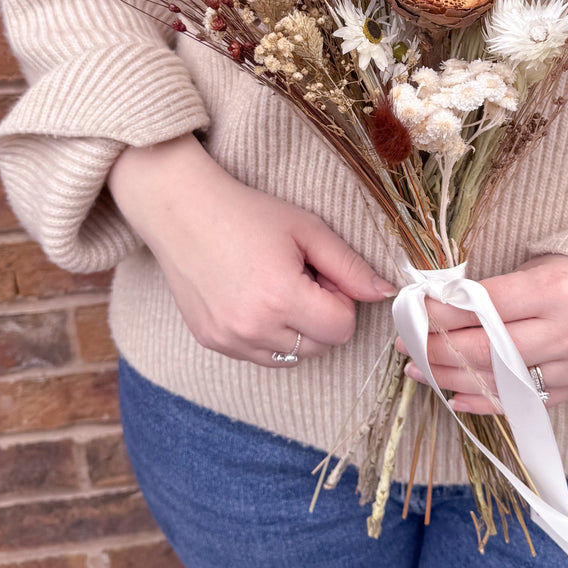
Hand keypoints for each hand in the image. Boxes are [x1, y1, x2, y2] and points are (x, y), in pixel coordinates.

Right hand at [108, 133, 395, 365]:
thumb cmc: (248, 213)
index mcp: (281, 297)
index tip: (320, 273)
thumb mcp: (307, 229)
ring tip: (275, 287)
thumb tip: (386, 293)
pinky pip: (260, 355)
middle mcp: (253, 327)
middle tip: (300, 276)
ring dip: (296, 329)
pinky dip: (268, 334)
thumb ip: (350, 266)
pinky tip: (253, 297)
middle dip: (322, 316)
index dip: (341, 299)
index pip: (342, 328)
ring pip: (292, 357)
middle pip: (320, 347)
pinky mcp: (212, 342)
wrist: (182, 211)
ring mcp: (229, 340)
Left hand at [397, 254, 567, 411]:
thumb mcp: (545, 261)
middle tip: (404, 342)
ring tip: (417, 370)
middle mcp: (563, 332)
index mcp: (552, 290)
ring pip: (498, 381)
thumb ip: (500, 286)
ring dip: (450, 378)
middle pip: (484, 349)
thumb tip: (442, 301)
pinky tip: (454, 396)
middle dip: (436, 347)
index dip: (441, 312)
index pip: (482, 307)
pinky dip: (484, 402)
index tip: (412, 309)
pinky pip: (522, 404)